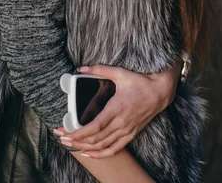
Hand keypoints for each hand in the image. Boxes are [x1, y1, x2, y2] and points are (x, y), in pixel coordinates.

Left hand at [53, 61, 181, 157]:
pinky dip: (100, 154)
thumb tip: (81, 68)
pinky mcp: (130, 134)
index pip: (95, 126)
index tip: (67, 134)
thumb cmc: (140, 82)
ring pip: (103, 146)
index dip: (80, 133)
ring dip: (85, 147)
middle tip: (62, 138)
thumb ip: (100, 70)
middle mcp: (121, 122)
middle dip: (77, 140)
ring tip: (70, 145)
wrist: (160, 92)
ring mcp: (126, 130)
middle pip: (96, 138)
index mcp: (117, 107)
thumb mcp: (120, 73)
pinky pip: (114, 149)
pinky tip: (89, 153)